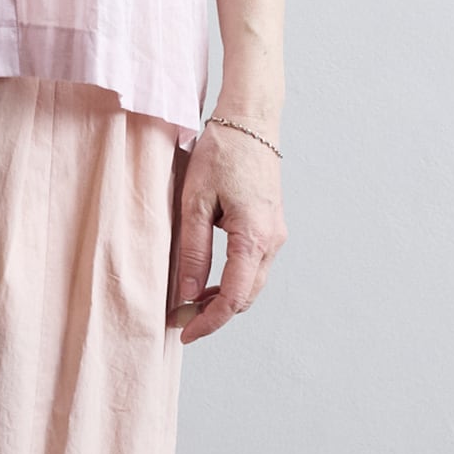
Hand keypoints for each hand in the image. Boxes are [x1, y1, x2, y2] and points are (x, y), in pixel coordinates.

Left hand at [170, 118, 283, 341]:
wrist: (250, 121)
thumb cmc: (221, 153)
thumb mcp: (195, 201)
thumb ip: (193, 250)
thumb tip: (189, 292)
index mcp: (254, 237)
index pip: (234, 298)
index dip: (209, 322)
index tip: (183, 333)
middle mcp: (272, 241)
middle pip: (246, 298)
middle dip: (214, 315)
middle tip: (178, 319)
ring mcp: (275, 235)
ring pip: (251, 284)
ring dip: (223, 300)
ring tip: (188, 304)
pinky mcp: (271, 227)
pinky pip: (253, 267)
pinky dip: (232, 282)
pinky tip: (207, 282)